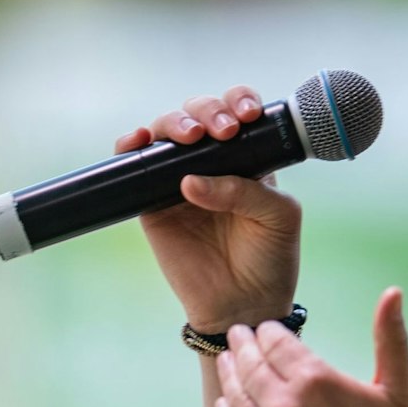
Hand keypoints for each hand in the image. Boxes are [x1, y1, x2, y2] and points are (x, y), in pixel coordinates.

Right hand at [113, 85, 300, 331]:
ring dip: (173, 122)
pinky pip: (134, 165)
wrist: (244, 304)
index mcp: (247, 157)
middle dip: (207, 111)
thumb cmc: (270, 258)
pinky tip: (137, 139)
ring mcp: (177, 179)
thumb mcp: (277, 217)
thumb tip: (190, 182)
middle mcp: (210, 162)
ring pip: (164, 132)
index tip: (245, 115)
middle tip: (221, 131)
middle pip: (198, 113)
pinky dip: (130, 145)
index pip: (236, 112)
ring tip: (189, 136)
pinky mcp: (150, 203)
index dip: (237, 102)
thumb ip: (245, 191)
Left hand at [214, 287, 407, 406]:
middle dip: (241, 347)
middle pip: (249, 365)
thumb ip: (391, 336)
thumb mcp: (399, 388)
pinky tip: (224, 406)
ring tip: (226, 363)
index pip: (274, 342)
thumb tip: (393, 290)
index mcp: (317, 380)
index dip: (266, 332)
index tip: (261, 328)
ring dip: (228, 376)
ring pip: (235, 398)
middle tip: (235, 336)